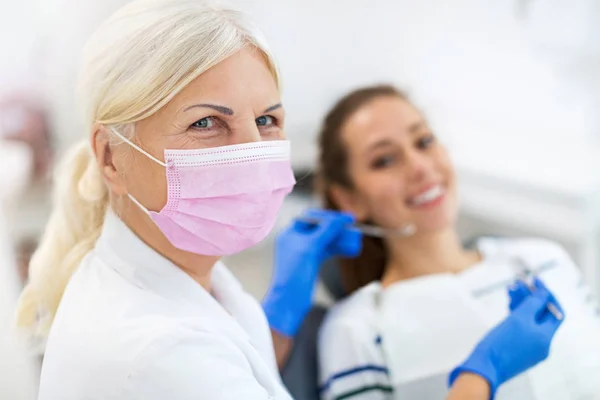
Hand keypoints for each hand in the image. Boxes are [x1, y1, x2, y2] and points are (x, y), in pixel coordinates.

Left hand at [262, 209, 361, 335]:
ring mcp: (302, 253)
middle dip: (335, 227)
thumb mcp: (312, 247)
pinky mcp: (309, 264)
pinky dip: (336, 248)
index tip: (345, 218)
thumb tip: (341, 218)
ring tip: (355, 238)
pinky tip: (349, 249)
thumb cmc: (295, 273)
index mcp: (289, 234)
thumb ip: (326, 230)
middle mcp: (295, 241)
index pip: (311, 218)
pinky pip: (325, 251)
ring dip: (338, 238)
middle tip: (352, 226)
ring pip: (323, 240)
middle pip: (318, 228)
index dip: (329, 217)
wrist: (289, 301)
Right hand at [449, 278, 563, 398]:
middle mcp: (541, 343)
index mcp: (546, 337)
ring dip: (521, 303)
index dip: (547, 294)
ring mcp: (530, 346)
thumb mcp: (518, 318)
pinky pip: (522, 327)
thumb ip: (533, 303)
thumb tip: (544, 292)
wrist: (484, 365)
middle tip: (519, 282)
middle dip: (530, 296)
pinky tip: (508, 303)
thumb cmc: (501, 343)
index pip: (555, 312)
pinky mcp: (517, 347)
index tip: (535, 281)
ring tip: (510, 289)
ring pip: (529, 319)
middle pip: (541, 314)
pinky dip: (516, 314)